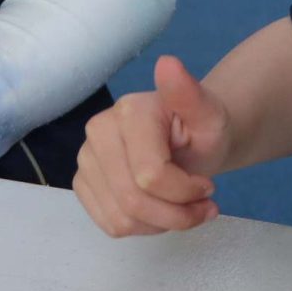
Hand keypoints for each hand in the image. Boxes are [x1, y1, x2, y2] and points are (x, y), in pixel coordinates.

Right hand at [72, 55, 229, 237]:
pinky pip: (110, 224)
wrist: (190, 142)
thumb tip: (168, 63)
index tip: (207, 186)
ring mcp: (86, 159)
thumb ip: (190, 94)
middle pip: (133, 201)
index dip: (185, 193)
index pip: (150, 176)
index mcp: (128, 112)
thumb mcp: (210, 116)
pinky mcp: (82, 183)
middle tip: (200, 204)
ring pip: (122, 219)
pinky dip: (142, 227)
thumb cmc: (202, 131)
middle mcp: (97, 132)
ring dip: (161, 223)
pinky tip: (159, 210)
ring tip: (182, 207)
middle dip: (176, 214)